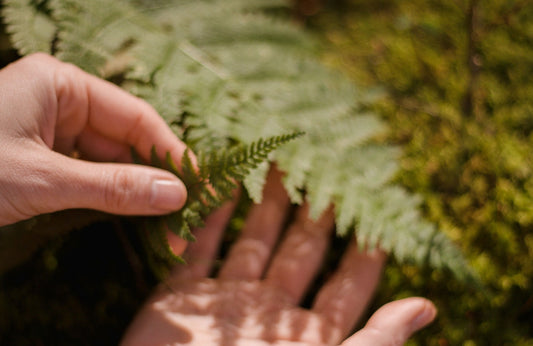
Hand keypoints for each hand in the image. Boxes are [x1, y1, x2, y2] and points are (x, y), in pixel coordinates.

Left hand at [0, 53, 187, 226]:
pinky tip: (133, 219)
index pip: (135, 117)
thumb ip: (111, 186)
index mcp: (61, 85)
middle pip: (124, 142)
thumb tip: (176, 195)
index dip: (171, 152)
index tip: (199, 183)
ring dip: (133, 194)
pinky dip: (107, 199)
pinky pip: (85, 177)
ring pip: (106, 163)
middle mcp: (59, 104)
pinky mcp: (39, 161)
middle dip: (153, 180)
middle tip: (185, 214)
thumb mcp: (43, 178)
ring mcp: (48, 133)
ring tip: (166, 224)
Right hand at [122, 168, 435, 344]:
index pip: (347, 282)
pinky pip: (196, 248)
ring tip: (282, 163)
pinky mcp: (178, 299)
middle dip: (317, 209)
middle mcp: (269, 314)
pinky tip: (221, 183)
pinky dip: (207, 216)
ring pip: (252, 240)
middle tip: (330, 166)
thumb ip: (375, 340)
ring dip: (266, 202)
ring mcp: (224, 303)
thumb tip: (427, 306)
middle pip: (300, 249)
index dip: (364, 247)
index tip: (377, 208)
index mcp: (308, 336)